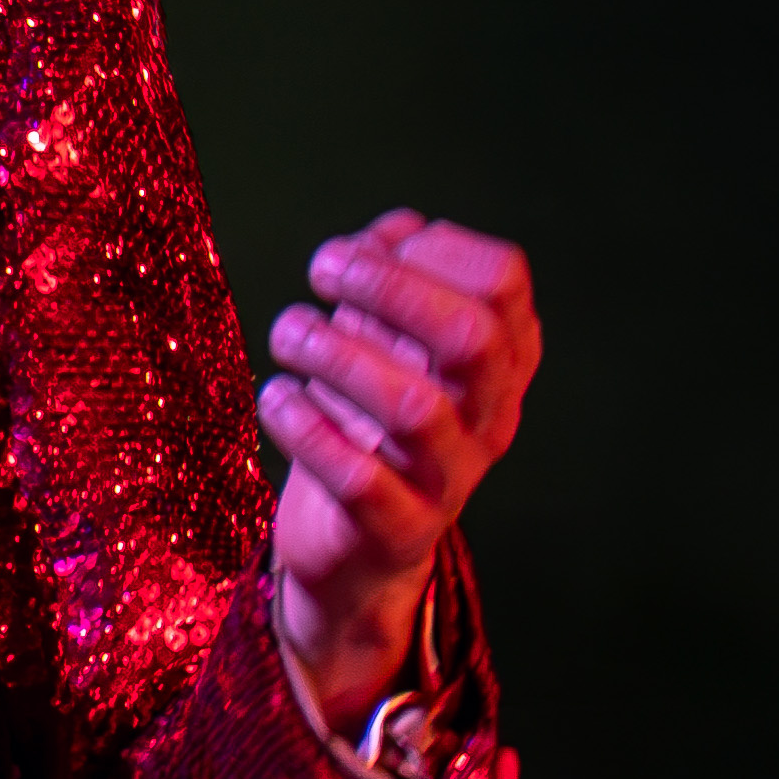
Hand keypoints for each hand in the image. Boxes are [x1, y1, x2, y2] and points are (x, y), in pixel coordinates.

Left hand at [261, 212, 538, 730]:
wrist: (354, 551)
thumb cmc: (366, 429)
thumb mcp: (380, 344)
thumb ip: (391, 279)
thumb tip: (397, 227)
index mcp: (501, 362)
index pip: (502, 281)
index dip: (428, 250)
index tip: (361, 251)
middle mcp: (489, 417)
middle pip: (471, 335)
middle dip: (389, 288)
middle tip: (322, 273)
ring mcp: (450, 478)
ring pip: (415, 406)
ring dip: (337, 355)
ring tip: (288, 334)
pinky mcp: (397, 530)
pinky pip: (360, 478)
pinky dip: (306, 428)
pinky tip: (276, 398)